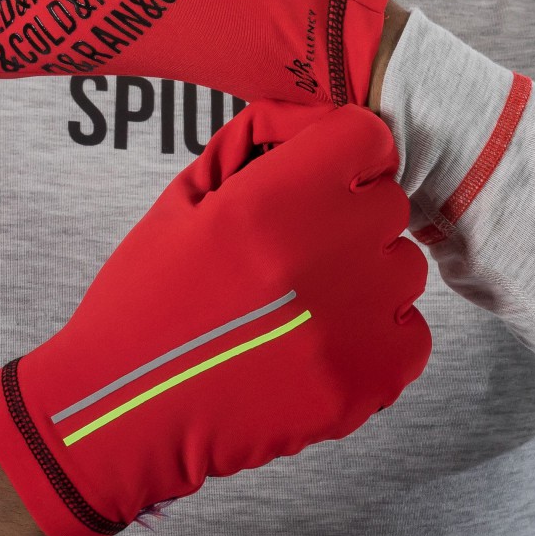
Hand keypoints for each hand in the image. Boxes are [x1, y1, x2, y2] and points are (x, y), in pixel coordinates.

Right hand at [0, 99, 431, 535]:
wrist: (123, 411)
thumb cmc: (145, 300)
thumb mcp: (182, 201)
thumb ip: (252, 149)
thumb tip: (308, 123)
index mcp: (272, 202)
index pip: (368, 138)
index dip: (345, 152)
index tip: (325, 173)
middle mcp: (323, 257)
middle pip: (390, 204)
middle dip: (352, 215)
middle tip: (302, 247)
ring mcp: (351, 326)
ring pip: (404, 270)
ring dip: (366, 277)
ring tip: (305, 302)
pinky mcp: (364, 384)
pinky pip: (411, 335)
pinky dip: (378, 337)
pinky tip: (323, 343)